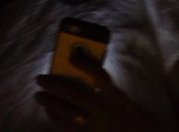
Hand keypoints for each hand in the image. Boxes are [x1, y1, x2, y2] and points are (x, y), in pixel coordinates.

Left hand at [34, 45, 163, 131]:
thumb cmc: (140, 124)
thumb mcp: (128, 103)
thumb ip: (110, 93)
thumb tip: (86, 80)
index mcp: (117, 98)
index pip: (99, 75)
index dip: (85, 63)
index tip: (73, 54)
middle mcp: (105, 110)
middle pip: (75, 93)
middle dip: (55, 85)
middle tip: (39, 78)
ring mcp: (96, 127)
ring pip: (68, 112)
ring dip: (51, 103)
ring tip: (38, 96)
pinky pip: (70, 129)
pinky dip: (58, 121)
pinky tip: (50, 114)